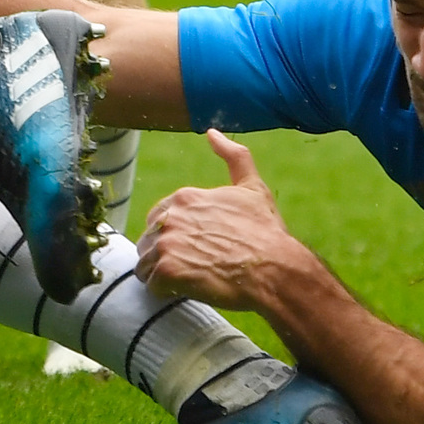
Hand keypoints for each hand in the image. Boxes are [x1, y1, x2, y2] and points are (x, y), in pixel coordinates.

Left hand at [133, 132, 298, 312]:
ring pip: (146, 264)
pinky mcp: (167, 271)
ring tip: (190, 280)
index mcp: (183, 198)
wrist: (277, 269)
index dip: (174, 236)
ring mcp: (166, 244)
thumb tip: (212, 132)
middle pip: (149, 241)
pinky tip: (187, 290)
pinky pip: (152, 285)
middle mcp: (169, 217)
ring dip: (162, 274)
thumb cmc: (267, 233)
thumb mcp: (253, 189)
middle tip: (194, 267)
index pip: (158, 219)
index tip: (196, 248)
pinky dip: (165, 291)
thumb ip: (233, 157)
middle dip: (166, 255)